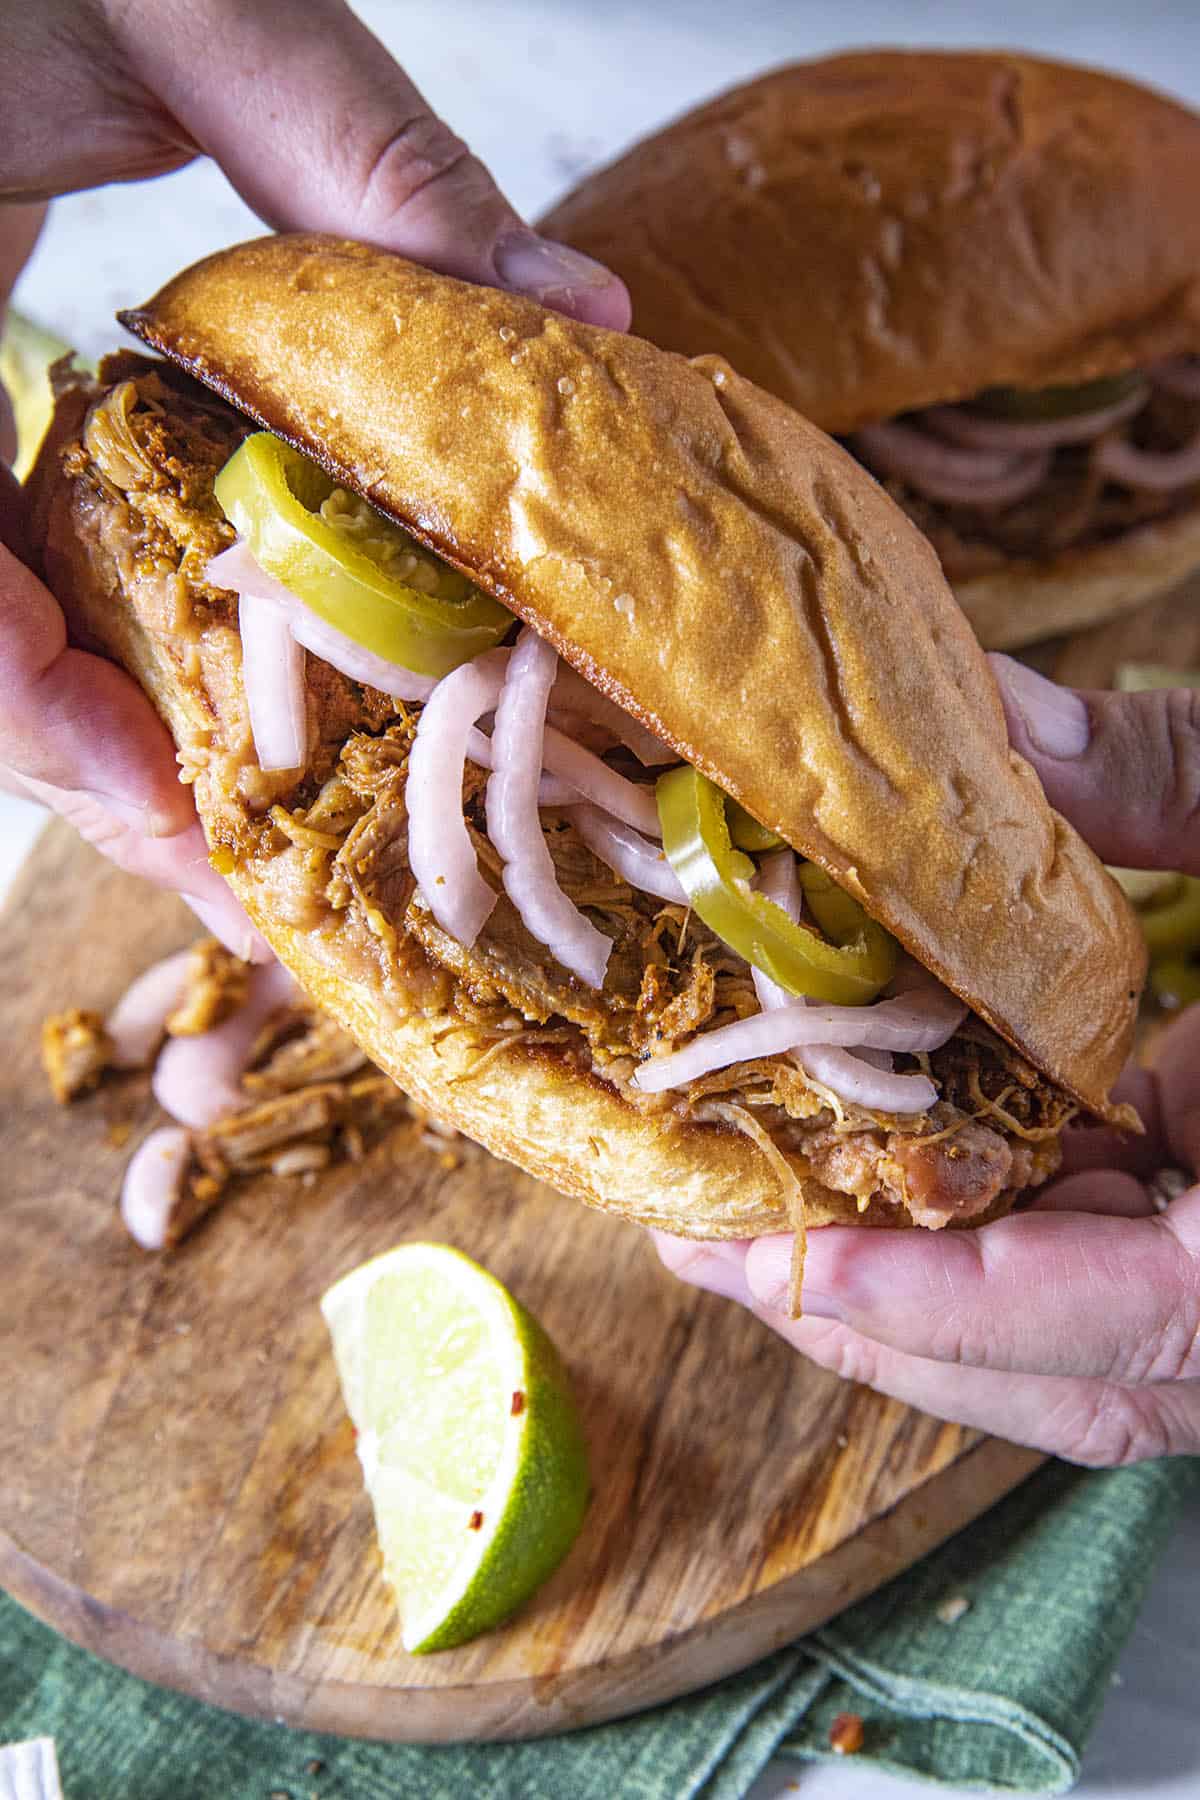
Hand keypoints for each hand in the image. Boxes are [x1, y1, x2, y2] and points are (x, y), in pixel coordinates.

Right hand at [1, 0, 629, 952]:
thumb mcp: (185, 1)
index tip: (168, 797)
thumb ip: (364, 157)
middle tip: (249, 881)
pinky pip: (4, 557)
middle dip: (99, 771)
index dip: (25, 709)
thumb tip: (578, 313)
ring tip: (248, 830)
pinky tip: (213, 683)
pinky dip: (100, 638)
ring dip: (111, 732)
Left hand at [657, 660, 1199, 1465]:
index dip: (951, 1307)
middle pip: (1066, 1376)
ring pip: (1079, 1360)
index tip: (789, 1259)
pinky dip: (986, 1247)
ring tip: (751, 1224)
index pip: (1122, 1320)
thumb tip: (988, 721)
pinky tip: (882, 1176)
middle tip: (706, 1241)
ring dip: (912, 1305)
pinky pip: (1107, 1288)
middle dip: (878, 1326)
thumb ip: (1168, 782)